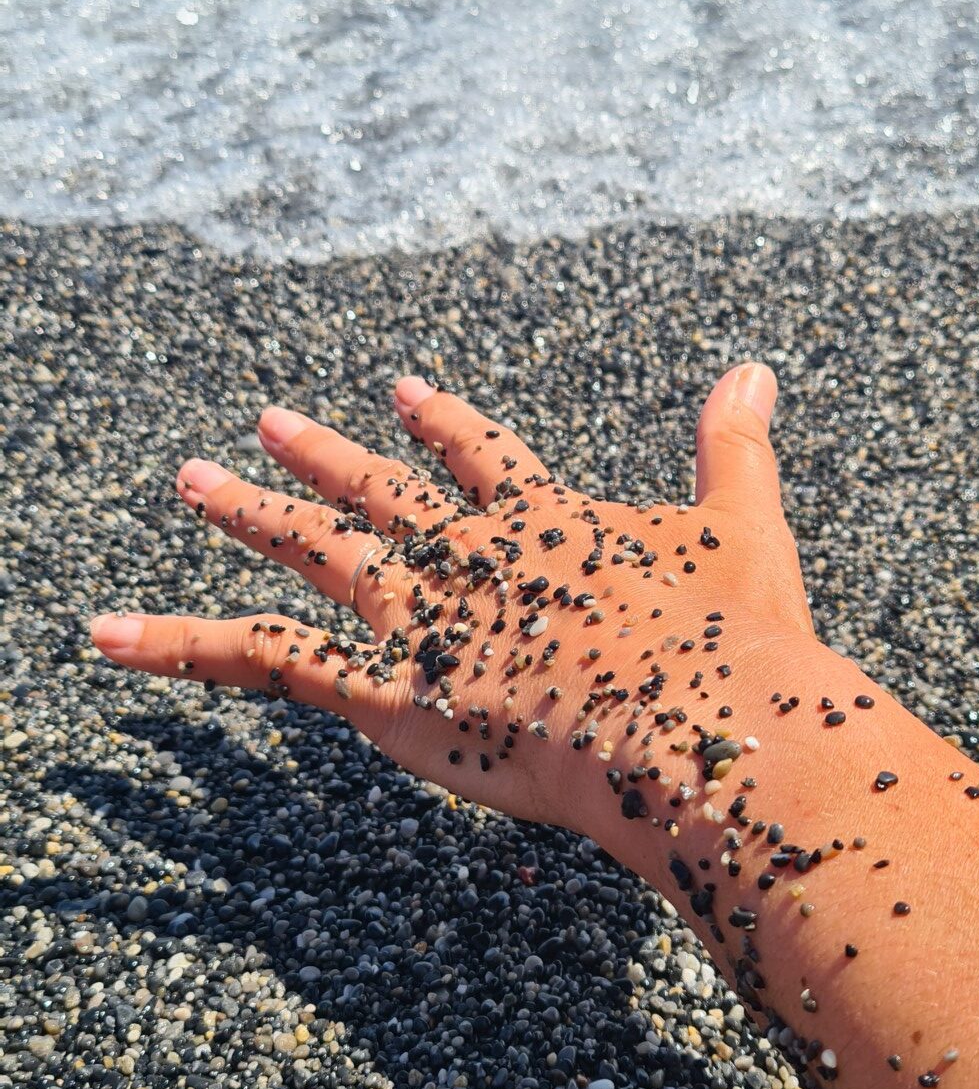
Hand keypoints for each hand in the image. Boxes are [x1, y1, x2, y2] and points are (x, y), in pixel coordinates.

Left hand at [91, 363, 812, 856]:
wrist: (699, 720)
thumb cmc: (731, 641)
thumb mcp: (742, 529)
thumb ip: (735, 450)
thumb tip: (756, 368)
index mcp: (549, 523)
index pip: (482, 461)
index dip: (444, 427)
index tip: (406, 391)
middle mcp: (470, 558)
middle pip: (379, 496)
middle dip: (323, 460)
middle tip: (266, 424)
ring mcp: (422, 618)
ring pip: (313, 553)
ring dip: (249, 514)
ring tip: (189, 478)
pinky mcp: (386, 690)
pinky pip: (265, 664)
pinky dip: (185, 647)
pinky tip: (112, 638)